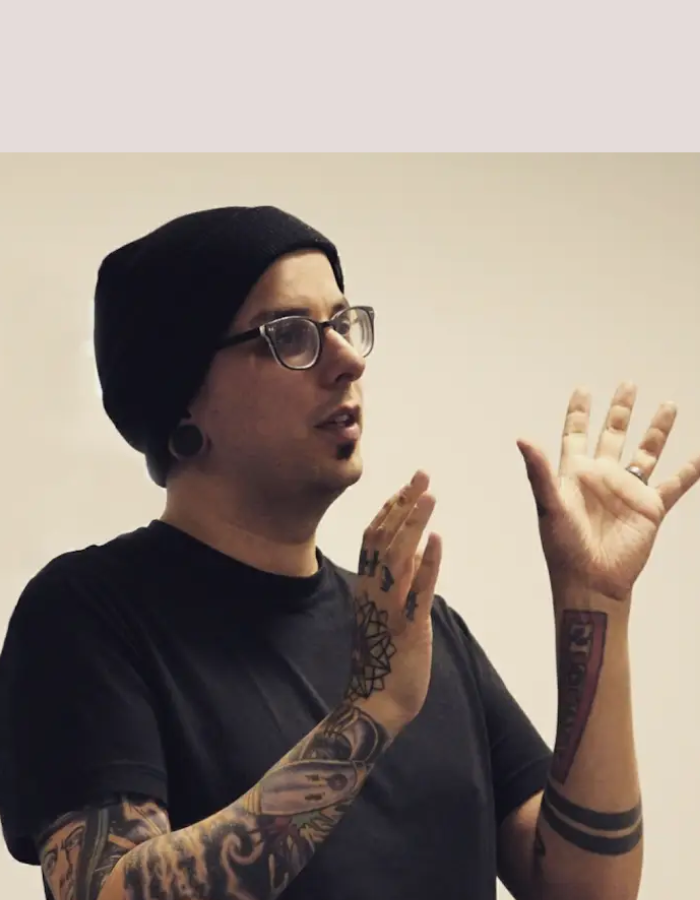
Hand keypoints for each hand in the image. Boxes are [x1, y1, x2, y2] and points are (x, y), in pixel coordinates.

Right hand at [347, 471, 441, 736]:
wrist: (374, 705)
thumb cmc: (383, 661)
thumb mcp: (389, 613)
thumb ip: (400, 581)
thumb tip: (416, 548)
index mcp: (367, 587)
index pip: (373, 537)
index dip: (391, 508)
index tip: (408, 485)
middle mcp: (372, 591)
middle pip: (382, 537)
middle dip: (403, 504)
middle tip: (422, 475)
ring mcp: (388, 608)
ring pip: (397, 555)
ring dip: (413, 523)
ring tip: (429, 495)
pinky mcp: (407, 627)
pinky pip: (417, 590)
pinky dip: (427, 562)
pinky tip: (437, 540)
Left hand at [517, 382, 699, 603]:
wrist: (591, 580)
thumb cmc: (564, 547)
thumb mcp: (549, 505)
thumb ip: (538, 471)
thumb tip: (522, 438)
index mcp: (575, 473)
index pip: (577, 434)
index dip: (579, 413)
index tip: (584, 390)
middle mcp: (603, 477)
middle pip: (613, 435)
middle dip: (620, 411)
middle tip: (628, 385)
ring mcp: (627, 491)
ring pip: (646, 452)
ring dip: (657, 430)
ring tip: (669, 406)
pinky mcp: (649, 509)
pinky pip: (674, 484)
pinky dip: (690, 470)